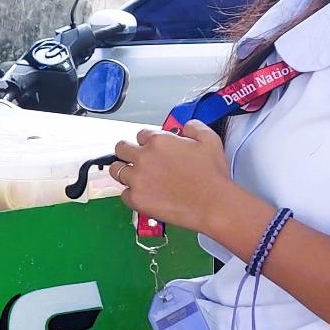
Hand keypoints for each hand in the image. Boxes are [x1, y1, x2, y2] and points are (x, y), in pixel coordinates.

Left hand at [109, 121, 263, 236]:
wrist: (213, 203)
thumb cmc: (212, 174)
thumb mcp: (209, 139)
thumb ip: (194, 127)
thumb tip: (185, 127)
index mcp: (158, 141)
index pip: (141, 134)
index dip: (147, 141)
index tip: (152, 148)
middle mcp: (143, 157)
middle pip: (121, 148)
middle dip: (128, 151)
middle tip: (136, 159)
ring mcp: (137, 179)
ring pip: (117, 170)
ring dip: (124, 171)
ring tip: (135, 176)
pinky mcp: (136, 199)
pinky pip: (123, 194)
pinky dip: (131, 194)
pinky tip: (143, 194)